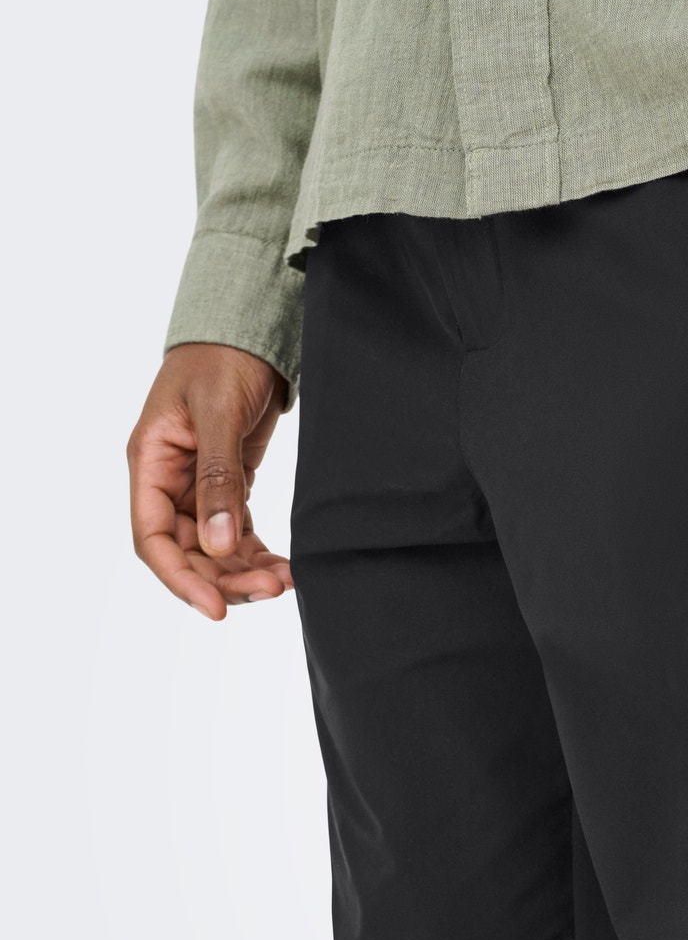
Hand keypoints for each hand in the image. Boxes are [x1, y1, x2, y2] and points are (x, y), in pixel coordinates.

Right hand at [128, 343, 291, 620]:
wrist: (248, 331)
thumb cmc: (222, 359)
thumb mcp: (217, 414)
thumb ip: (218, 479)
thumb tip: (219, 544)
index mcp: (150, 463)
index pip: (153, 539)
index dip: (182, 579)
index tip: (217, 608)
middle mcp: (168, 482)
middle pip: (188, 552)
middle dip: (226, 579)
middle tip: (273, 589)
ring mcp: (198, 486)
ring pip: (215, 549)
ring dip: (245, 572)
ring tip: (286, 581)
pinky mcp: (228, 484)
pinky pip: (238, 533)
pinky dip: (258, 554)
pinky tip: (284, 567)